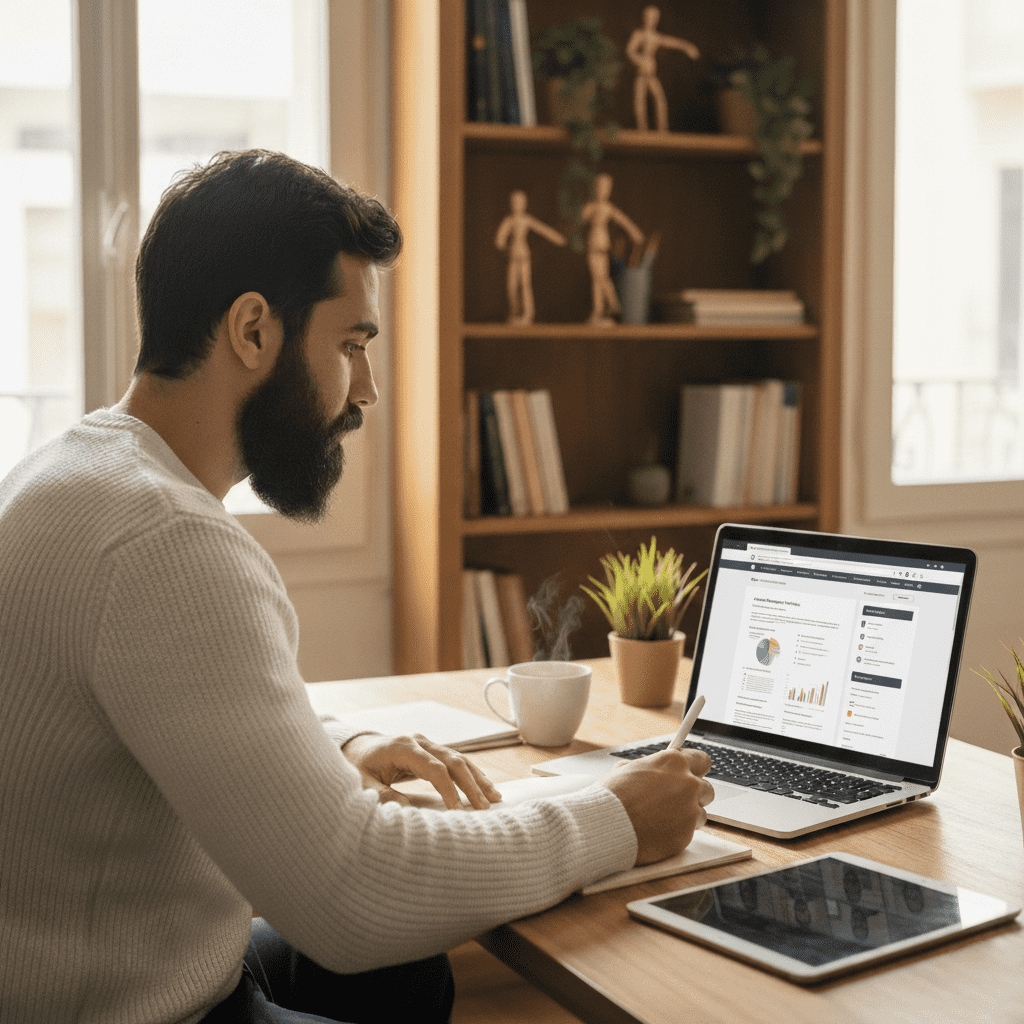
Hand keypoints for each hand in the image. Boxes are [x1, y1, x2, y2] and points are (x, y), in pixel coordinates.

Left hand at [342, 733, 502, 809]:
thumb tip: (405, 810)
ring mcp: (426, 744)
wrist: (354, 747)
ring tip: (495, 798)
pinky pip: (455, 761)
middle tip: (486, 807)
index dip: (448, 790)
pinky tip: (484, 787)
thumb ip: (380, 795)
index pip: (434, 768)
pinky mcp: (430, 750)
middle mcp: (419, 741)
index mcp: (403, 747)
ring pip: (459, 759)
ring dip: (478, 778)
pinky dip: (471, 774)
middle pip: (453, 761)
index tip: (457, 812)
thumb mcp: (360, 782)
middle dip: (472, 785)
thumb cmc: (357, 765)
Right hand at [601, 748, 714, 864]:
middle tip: (675, 801)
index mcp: (674, 762)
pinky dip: (677, 833)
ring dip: (687, 816)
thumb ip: (649, 768)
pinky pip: (690, 832)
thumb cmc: (612, 796)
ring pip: (701, 813)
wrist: (607, 824)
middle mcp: (688, 783)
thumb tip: (650, 770)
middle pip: (707, 788)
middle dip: (694, 795)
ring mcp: (690, 809)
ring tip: (662, 818)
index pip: (702, 760)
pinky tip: (658, 831)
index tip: (691, 775)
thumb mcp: (627, 769)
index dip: (695, 769)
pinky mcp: (687, 833)